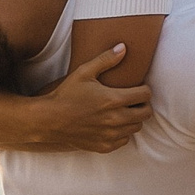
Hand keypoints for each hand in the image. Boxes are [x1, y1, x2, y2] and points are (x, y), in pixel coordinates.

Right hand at [35, 45, 149, 152]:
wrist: (49, 120)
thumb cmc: (66, 94)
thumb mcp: (84, 72)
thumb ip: (106, 59)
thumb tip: (123, 47)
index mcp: (114, 99)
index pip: (145, 95)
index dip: (145, 89)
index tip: (139, 87)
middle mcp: (116, 119)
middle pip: (145, 113)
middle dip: (143, 104)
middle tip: (134, 100)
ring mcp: (110, 135)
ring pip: (136, 128)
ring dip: (134, 119)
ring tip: (124, 111)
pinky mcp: (104, 146)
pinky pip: (124, 141)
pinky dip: (123, 133)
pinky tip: (113, 125)